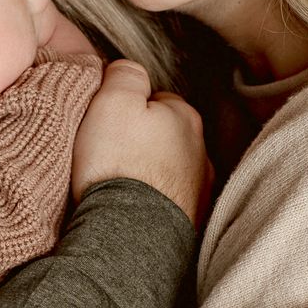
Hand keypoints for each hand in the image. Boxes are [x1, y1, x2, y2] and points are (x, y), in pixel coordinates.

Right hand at [71, 60, 211, 225]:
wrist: (131, 236)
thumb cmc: (119, 166)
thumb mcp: (112, 101)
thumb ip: (125, 75)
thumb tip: (128, 70)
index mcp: (185, 117)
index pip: (155, 99)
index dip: (126, 108)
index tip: (106, 124)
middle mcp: (201, 151)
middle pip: (165, 134)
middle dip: (142, 141)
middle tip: (110, 154)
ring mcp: (199, 189)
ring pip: (168, 168)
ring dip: (149, 172)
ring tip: (119, 184)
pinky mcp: (190, 221)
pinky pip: (167, 201)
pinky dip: (152, 201)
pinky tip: (131, 207)